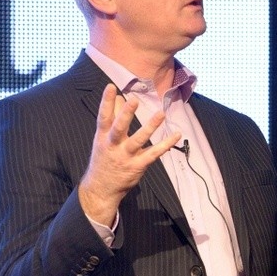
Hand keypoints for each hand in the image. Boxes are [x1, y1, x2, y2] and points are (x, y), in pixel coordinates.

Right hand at [78, 84, 182, 225]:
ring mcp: (126, 156)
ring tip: (161, 114)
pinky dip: (165, 144)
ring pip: (139, 140)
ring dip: (150, 127)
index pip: (103, 117)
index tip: (111, 87)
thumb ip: (111, 117)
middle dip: (125, 114)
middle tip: (133, 100)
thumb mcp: (102, 138)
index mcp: (102, 137)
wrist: (101, 188)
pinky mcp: (138, 166)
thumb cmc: (104, 158)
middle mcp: (113, 145)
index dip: (106, 102)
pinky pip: (153, 154)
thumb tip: (117, 97)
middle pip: (119, 128)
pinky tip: (176, 135)